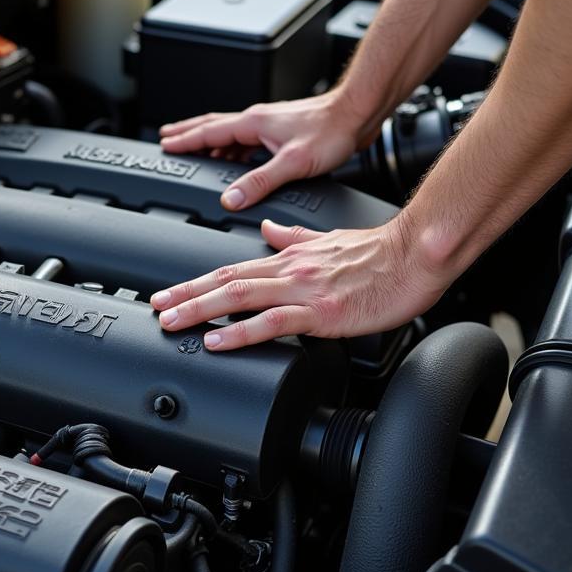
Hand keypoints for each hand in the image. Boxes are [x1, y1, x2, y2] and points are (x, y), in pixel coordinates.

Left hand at [150, 218, 450, 347]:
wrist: (416, 256)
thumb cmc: (379, 251)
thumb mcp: (328, 238)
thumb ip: (294, 237)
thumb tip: (268, 231)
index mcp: (290, 257)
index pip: (232, 269)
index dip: (196, 282)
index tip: (170, 292)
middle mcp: (289, 271)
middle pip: (226, 282)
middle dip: (186, 296)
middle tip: (156, 308)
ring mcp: (303, 291)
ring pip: (240, 298)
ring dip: (201, 311)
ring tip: (173, 323)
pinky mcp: (321, 311)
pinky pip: (273, 322)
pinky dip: (241, 332)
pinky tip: (218, 341)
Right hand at [158, 90, 372, 211]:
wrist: (357, 114)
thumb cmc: (331, 131)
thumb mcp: (291, 162)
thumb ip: (258, 182)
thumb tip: (229, 199)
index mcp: (253, 124)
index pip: (208, 131)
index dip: (185, 139)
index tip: (165, 143)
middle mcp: (259, 121)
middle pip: (214, 125)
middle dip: (189, 132)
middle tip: (168, 137)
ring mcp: (270, 126)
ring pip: (230, 132)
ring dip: (210, 139)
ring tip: (195, 147)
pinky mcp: (283, 132)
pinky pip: (247, 139)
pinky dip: (233, 148)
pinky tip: (236, 158)